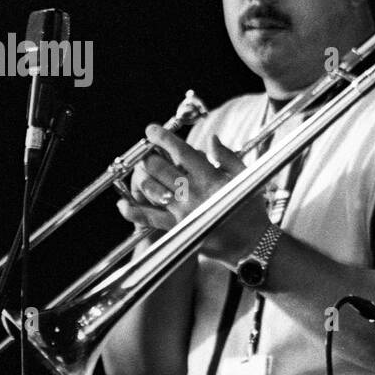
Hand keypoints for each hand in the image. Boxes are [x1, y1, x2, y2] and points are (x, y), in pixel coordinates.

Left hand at [115, 125, 271, 267]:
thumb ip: (227, 155)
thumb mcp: (245, 177)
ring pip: (150, 187)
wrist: (252, 244)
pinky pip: (148, 218)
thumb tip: (212, 138)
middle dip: (148, 156)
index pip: (180, 151)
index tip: (151, 130)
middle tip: (147, 154)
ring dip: (142, 177)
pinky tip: (122, 204)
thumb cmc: (251, 209)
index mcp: (210, 176)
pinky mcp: (177, 228)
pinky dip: (132, 211)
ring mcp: (183, 210)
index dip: (162, 137)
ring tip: (143, 173)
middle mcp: (193, 192)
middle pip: (159, 167)